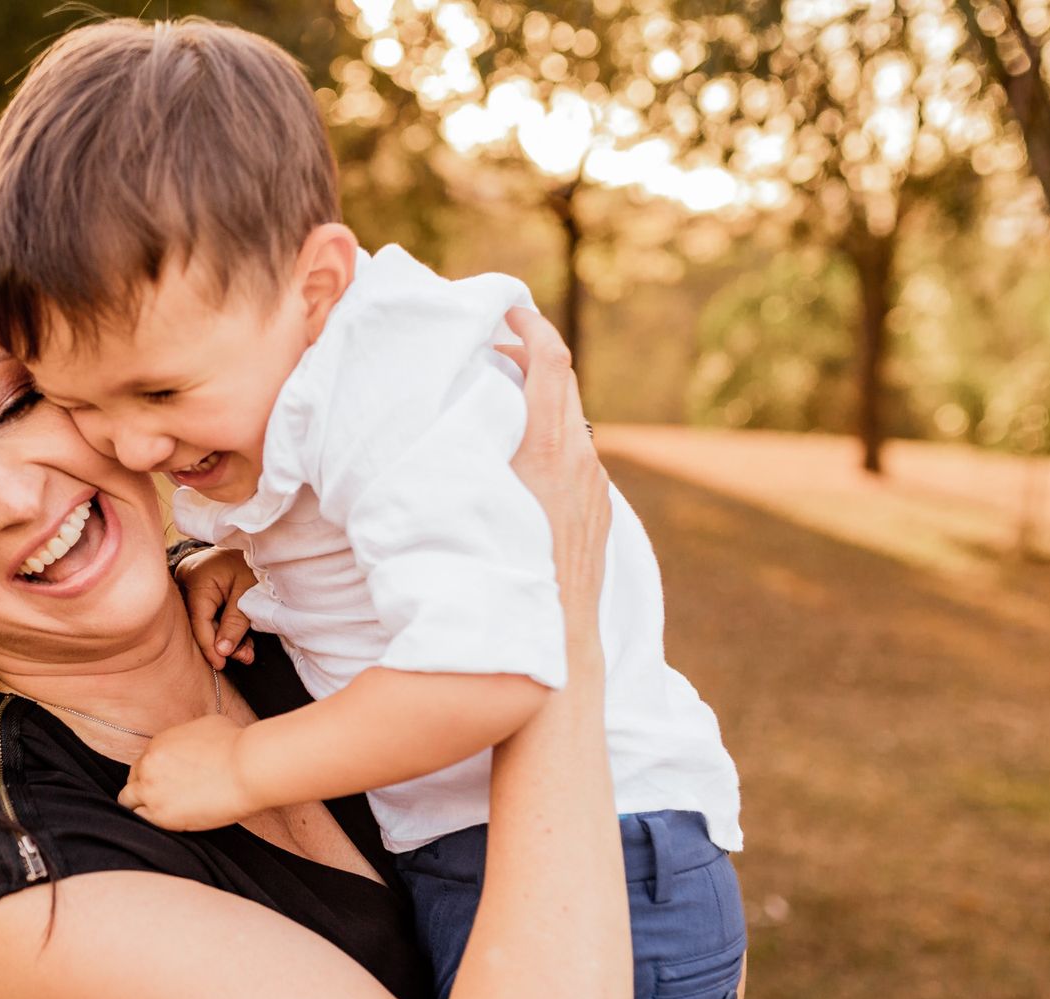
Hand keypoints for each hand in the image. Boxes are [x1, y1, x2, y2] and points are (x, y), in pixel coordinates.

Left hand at [118, 714, 259, 829]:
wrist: (248, 768)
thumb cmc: (236, 744)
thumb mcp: (206, 726)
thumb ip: (187, 737)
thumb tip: (191, 743)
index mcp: (158, 743)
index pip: (144, 762)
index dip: (154, 773)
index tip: (166, 781)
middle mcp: (148, 765)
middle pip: (133, 780)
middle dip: (144, 788)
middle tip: (163, 798)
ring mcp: (151, 791)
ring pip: (128, 801)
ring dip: (141, 806)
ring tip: (161, 812)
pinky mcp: (161, 815)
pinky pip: (141, 820)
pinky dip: (150, 821)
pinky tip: (165, 821)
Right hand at [174, 546, 257, 669]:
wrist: (255, 544)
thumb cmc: (252, 563)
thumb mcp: (248, 594)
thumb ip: (234, 624)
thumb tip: (222, 652)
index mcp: (198, 578)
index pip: (199, 620)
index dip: (209, 645)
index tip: (221, 664)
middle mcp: (186, 581)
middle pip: (199, 623)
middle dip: (222, 643)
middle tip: (244, 657)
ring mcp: (188, 585)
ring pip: (203, 621)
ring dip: (225, 638)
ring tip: (246, 651)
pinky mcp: (195, 590)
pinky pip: (206, 614)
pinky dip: (223, 627)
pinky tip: (241, 640)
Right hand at [494, 308, 610, 621]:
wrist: (550, 635)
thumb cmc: (498, 574)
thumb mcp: (474, 501)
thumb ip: (469, 450)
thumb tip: (450, 414)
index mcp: (547, 449)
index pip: (551, 362)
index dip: (530, 327)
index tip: (507, 312)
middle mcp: (580, 459)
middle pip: (564, 380)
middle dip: (532, 354)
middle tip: (495, 347)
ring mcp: (594, 484)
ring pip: (572, 418)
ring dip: (540, 398)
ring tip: (501, 401)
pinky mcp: (600, 507)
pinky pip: (577, 454)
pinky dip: (551, 436)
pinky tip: (522, 458)